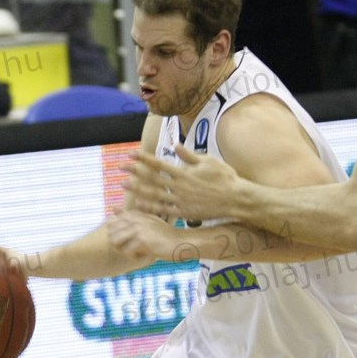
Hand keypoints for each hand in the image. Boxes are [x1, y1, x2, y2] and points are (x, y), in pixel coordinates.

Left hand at [105, 210, 182, 262]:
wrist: (180, 242)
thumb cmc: (164, 234)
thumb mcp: (147, 220)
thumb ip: (131, 214)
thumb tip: (113, 208)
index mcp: (134, 214)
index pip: (110, 222)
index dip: (114, 234)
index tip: (126, 240)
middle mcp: (134, 219)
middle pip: (111, 233)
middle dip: (117, 244)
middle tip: (131, 248)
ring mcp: (138, 228)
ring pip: (115, 242)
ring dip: (123, 250)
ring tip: (136, 251)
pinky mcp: (142, 240)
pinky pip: (127, 252)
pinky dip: (135, 257)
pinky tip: (145, 255)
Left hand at [125, 145, 240, 223]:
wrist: (236, 199)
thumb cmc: (225, 178)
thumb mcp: (208, 161)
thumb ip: (189, 155)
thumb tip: (175, 145)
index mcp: (184, 172)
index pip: (159, 163)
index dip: (143, 158)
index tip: (131, 153)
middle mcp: (180, 186)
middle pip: (152, 178)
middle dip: (135, 172)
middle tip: (120, 167)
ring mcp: (181, 201)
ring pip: (154, 195)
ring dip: (137, 189)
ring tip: (123, 185)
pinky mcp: (185, 213)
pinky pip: (163, 210)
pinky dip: (150, 207)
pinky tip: (138, 204)